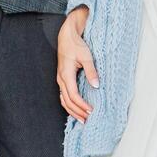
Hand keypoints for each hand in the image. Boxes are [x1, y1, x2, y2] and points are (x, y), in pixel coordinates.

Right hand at [56, 6, 97, 122]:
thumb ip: (91, 71)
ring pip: (64, 100)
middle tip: (88, 120)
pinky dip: (69, 105)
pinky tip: (76, 109)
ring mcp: (60, 80)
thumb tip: (96, 85)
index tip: (91, 111)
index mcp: (66, 75)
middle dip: (77, 112)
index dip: (82, 105)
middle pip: (67, 101)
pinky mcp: (62, 79)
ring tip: (83, 119)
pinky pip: (64, 96)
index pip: (73, 96)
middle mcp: (61, 79)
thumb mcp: (86, 56)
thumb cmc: (76, 45)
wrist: (67, 36)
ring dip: (73, 111)